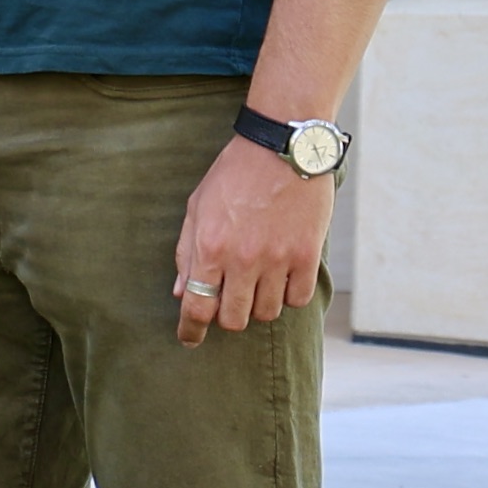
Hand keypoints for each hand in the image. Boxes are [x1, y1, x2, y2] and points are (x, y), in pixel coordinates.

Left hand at [171, 135, 331, 344]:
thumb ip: (186, 252)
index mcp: (210, 247)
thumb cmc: (235, 174)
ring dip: (258, 305)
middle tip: (230, 301)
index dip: (190, 330)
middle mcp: (242, 259)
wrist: (283, 147)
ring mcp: (277, 259)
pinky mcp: (307, 256)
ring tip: (257, 283)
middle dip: (227, 317)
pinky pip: (297, 299)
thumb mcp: (198, 207)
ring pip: (266, 313)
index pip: (197, 307)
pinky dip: (288, 296)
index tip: (190, 339)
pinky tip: (283, 278)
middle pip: (233, 319)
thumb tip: (180, 292)